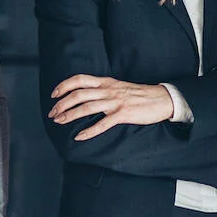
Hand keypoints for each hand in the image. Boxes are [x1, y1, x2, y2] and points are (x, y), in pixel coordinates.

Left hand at [49, 75, 174, 140]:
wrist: (163, 99)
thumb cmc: (142, 94)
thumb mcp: (120, 86)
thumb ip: (105, 89)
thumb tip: (88, 96)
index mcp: (107, 82)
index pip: (80, 79)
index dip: (64, 86)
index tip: (54, 94)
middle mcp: (109, 90)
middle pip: (78, 94)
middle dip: (62, 104)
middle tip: (53, 113)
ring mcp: (116, 102)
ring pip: (87, 107)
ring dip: (70, 115)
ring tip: (59, 122)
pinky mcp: (124, 114)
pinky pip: (103, 124)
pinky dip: (89, 131)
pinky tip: (79, 136)